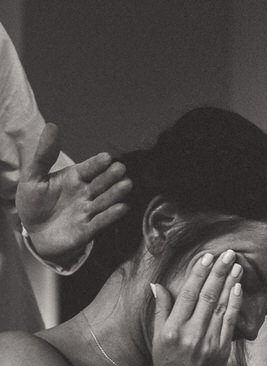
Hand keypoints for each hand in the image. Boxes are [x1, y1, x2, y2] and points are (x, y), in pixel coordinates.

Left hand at [16, 122, 131, 265]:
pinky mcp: (88, 230)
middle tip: (121, 169)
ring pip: (104, 201)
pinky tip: (122, 207)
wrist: (34, 233)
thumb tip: (52, 126)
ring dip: (115, 194)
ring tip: (126, 185)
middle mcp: (85, 194)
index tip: (107, 157)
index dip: (96, 164)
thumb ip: (44, 155)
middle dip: (110, 177)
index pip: (88, 169)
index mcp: (74, 178)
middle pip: (101, 184)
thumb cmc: (34, 203)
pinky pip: (101, 222)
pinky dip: (111, 215)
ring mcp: (88, 211)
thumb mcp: (34, 177)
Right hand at [150, 250, 242, 365]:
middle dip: (218, 272)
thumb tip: (157, 285)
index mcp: (171, 329)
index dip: (198, 273)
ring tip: (237, 265)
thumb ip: (160, 311)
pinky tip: (238, 288)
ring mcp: (208, 342)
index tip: (207, 257)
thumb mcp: (157, 339)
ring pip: (220, 306)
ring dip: (230, 283)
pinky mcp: (222, 350)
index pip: (187, 294)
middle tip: (228, 253)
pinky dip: (234, 303)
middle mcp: (190, 334)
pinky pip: (229, 322)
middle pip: (206, 296)